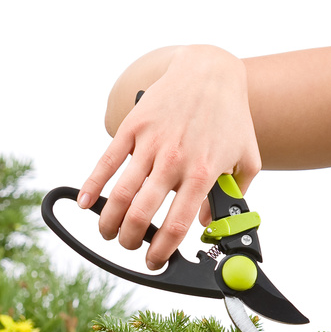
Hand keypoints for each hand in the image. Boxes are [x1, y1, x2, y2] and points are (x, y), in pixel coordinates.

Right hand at [79, 46, 260, 267]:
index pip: (176, 225)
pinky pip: (106, 162)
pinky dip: (90, 186)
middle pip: (141, 215)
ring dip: (109, 222)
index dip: (161, 251)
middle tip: (131, 246)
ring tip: (109, 233)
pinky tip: (84, 203)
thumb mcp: (247, 158)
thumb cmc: (230, 117)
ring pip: (119, 194)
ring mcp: (150, 143)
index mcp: (203, 173)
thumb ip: (232, 195)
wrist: (210, 71)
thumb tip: (209, 223)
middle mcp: (174, 160)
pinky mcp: (132, 127)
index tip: (154, 260)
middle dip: (130, 241)